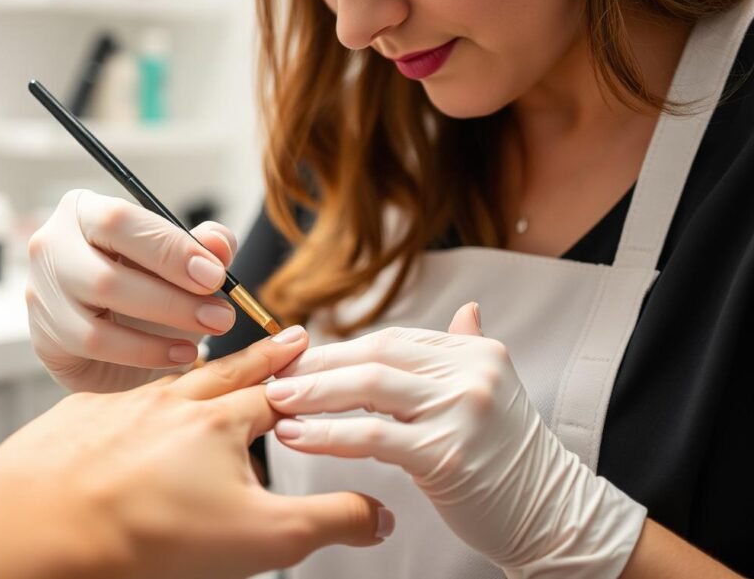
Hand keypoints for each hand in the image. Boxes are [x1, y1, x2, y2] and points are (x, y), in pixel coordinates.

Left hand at [0, 326, 392, 578]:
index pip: (273, 390)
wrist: (45, 525)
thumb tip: (378, 516)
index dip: (298, 375)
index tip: (313, 351)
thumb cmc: (149, 532)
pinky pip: (118, 397)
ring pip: (174, 380)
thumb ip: (330, 521)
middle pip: (229, 371)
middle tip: (285, 336)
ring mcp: (122, 407)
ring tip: (216, 364)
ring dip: (202, 371)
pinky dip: (137, 395)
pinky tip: (135, 404)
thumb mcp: (263, 538)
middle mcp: (172, 402)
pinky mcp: (78, 420)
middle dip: (262, 356)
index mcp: (220, 422)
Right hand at [26, 189, 238, 391]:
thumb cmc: (144, 288)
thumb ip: (202, 248)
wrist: (113, 344)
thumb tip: (219, 244)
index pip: (120, 220)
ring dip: (162, 326)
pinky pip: (96, 344)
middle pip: (107, 272)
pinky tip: (179, 354)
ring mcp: (42, 290)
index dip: (171, 248)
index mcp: (84, 211)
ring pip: (100, 312)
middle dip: (173, 297)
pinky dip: (145, 352)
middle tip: (221, 315)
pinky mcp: (44, 334)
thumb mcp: (178, 264)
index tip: (216, 276)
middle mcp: (52, 244)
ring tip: (205, 337)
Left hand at [266, 304, 646, 577]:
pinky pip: (373, 436)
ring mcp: (461, 409)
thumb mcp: (491, 391)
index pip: (390, 340)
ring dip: (314, 394)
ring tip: (276, 402)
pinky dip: (327, 434)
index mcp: (473, 352)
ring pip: (369, 388)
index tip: (295, 359)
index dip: (337, 349)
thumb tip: (465, 309)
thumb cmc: (506, 457)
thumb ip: (467, 350)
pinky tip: (296, 436)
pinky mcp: (447, 452)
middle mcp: (470, 371)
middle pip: (374, 356)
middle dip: (318, 366)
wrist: (548, 512)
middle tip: (273, 376)